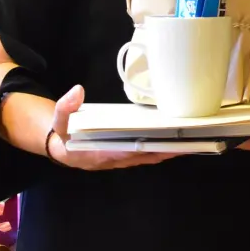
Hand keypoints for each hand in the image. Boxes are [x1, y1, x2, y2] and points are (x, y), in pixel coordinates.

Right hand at [48, 85, 183, 170]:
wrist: (63, 148)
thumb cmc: (64, 134)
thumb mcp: (59, 121)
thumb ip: (65, 107)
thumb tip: (77, 91)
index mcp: (96, 153)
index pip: (122, 151)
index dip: (141, 147)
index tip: (159, 141)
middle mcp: (113, 159)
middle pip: (143, 156)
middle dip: (164, 149)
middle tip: (186, 140)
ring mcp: (122, 159)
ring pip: (148, 157)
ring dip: (167, 151)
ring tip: (189, 141)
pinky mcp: (127, 156)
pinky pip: (147, 155)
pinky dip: (162, 149)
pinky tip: (177, 142)